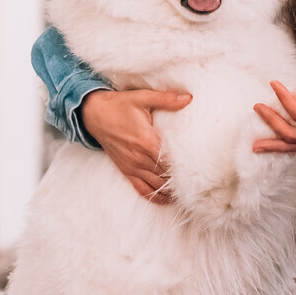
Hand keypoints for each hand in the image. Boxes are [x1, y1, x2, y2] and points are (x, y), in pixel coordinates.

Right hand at [80, 88, 190, 202]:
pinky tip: (167, 197)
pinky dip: (155, 196)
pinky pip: (142, 190)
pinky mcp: (126, 171)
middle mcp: (139, 158)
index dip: (186, 167)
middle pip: (166, 176)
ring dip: (171, 190)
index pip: (171, 161)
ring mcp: (132, 167)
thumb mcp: (142, 97)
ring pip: (156, 186)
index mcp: (146, 141)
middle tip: (201, 182)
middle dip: (182, 180)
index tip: (202, 168)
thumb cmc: (119, 105)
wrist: (94, 114)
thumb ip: (167, 99)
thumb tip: (189, 98)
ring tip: (189, 191)